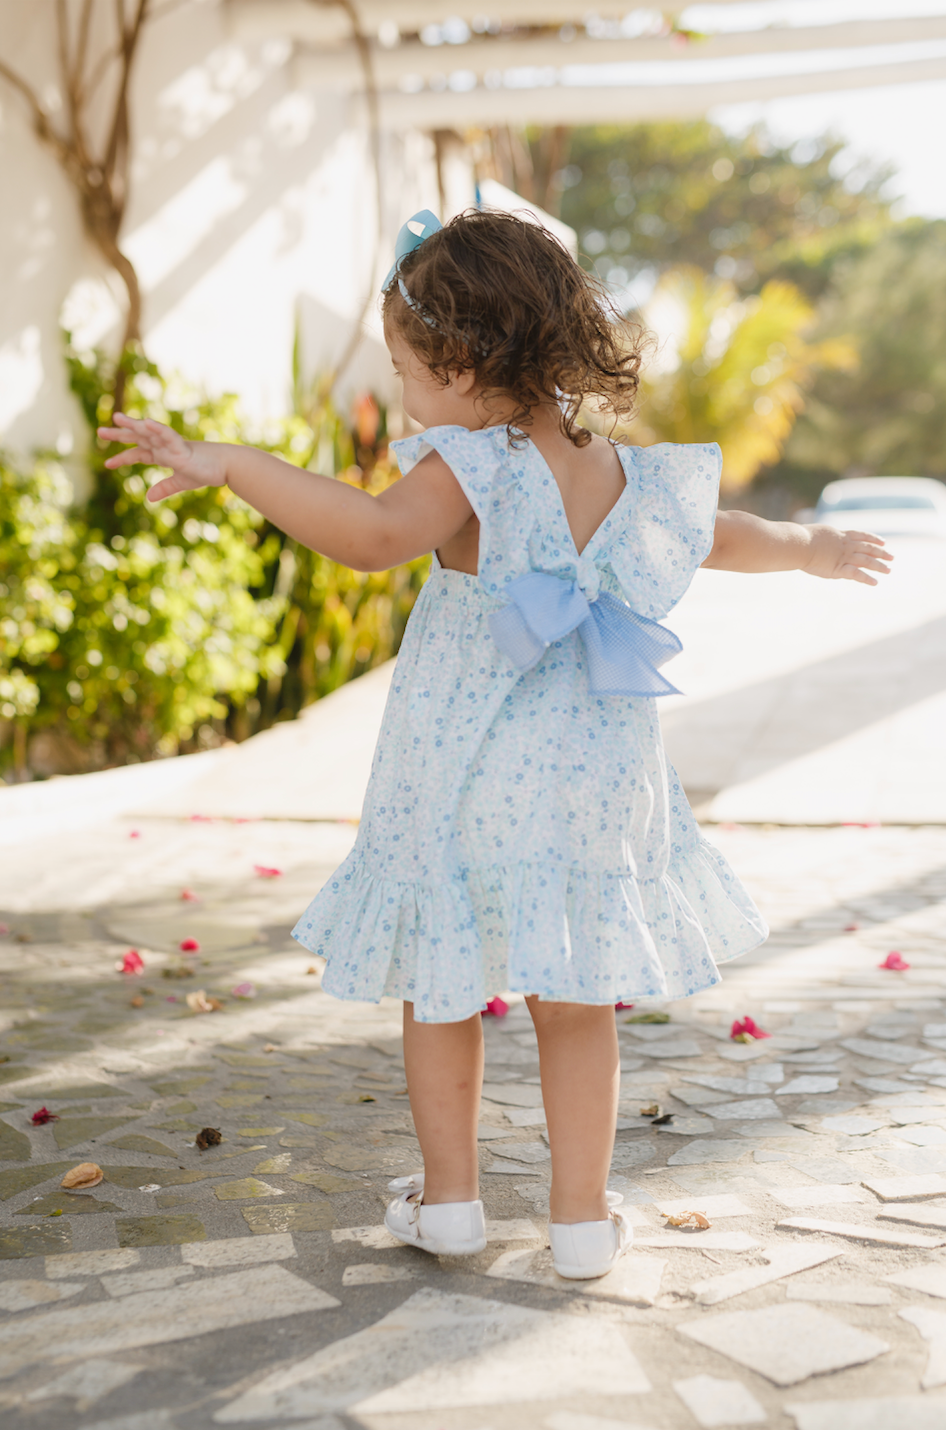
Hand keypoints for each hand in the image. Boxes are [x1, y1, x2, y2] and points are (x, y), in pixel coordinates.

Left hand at [97, 413, 226, 500]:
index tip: (107, 463)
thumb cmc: (205, 472)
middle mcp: (164, 447)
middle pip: (138, 438)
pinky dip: (158, 429)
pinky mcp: (183, 449)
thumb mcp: (181, 483)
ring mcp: (172, 446)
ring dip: (134, 425)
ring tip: (117, 417)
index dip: (122, 458)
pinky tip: (146, 423)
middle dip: (119, 435)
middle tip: (100, 431)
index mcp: (163, 455)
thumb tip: (149, 498)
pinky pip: (169, 436)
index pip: (138, 453)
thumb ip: (164, 488)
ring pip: (150, 433)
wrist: (226, 467)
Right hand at [802, 525, 892, 585]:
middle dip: (881, 553)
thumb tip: (818, 542)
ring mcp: (843, 556)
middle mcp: (845, 545)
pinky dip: (866, 578)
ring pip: (866, 560)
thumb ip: (821, 539)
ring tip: (889, 570)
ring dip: (879, 566)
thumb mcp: (814, 534)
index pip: (861, 535)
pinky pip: (856, 574)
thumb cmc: (799, 539)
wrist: (798, 544)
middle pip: (868, 548)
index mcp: (839, 535)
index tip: (883, 542)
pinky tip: (875, 583)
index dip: (873, 539)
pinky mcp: (839, 568)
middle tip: (892, 557)